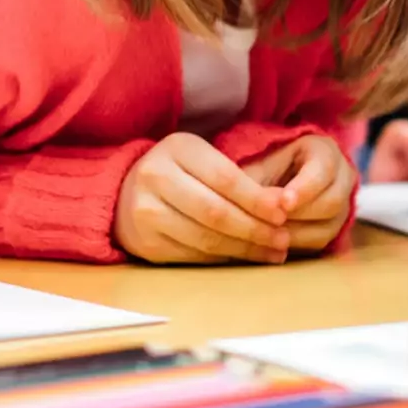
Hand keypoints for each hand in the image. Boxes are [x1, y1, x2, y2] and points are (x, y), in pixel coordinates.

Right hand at [114, 133, 291, 264]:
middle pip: (216, 212)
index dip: (257, 199)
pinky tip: (242, 258)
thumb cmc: (179, 172)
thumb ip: (239, 179)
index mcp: (178, 149)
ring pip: (205, 239)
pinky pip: (193, 255)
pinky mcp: (146, 243)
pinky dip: (223, 258)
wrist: (124, 192)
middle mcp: (157, 177)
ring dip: (244, 249)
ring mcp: (146, 212)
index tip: (283, 214)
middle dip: (255, 229)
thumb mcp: (204, 161)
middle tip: (283, 240)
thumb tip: (282, 205)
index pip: (226, 177)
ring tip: (271, 253)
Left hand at [244, 134, 355, 252]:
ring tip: (270, 233)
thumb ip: (257, 184)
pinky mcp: (336, 227)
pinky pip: (322, 241)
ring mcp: (343, 204)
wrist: (274, 182)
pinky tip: (276, 243)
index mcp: (324, 151)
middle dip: (300, 214)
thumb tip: (261, 207)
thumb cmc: (266, 169)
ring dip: (297, 232)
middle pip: (332, 201)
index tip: (284, 203)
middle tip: (271, 221)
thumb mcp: (260, 167)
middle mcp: (342, 176)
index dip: (304, 189)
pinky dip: (298, 243)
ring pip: (330, 225)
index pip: (323, 170)